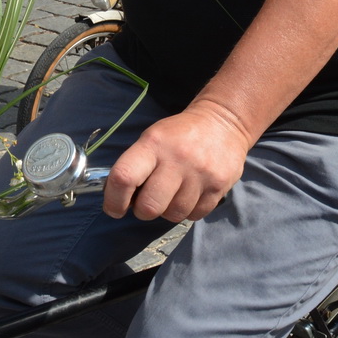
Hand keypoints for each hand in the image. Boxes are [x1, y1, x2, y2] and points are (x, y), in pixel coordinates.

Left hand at [103, 100, 248, 223]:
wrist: (223, 122)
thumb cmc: (178, 134)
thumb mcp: (152, 139)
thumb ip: (135, 166)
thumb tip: (119, 200)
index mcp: (153, 144)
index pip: (124, 177)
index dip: (114, 200)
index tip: (114, 208)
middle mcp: (177, 159)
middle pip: (149, 206)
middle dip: (143, 210)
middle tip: (147, 201)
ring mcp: (200, 174)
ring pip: (173, 214)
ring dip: (167, 210)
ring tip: (172, 194)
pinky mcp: (219, 186)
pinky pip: (194, 215)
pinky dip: (188, 210)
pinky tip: (190, 193)